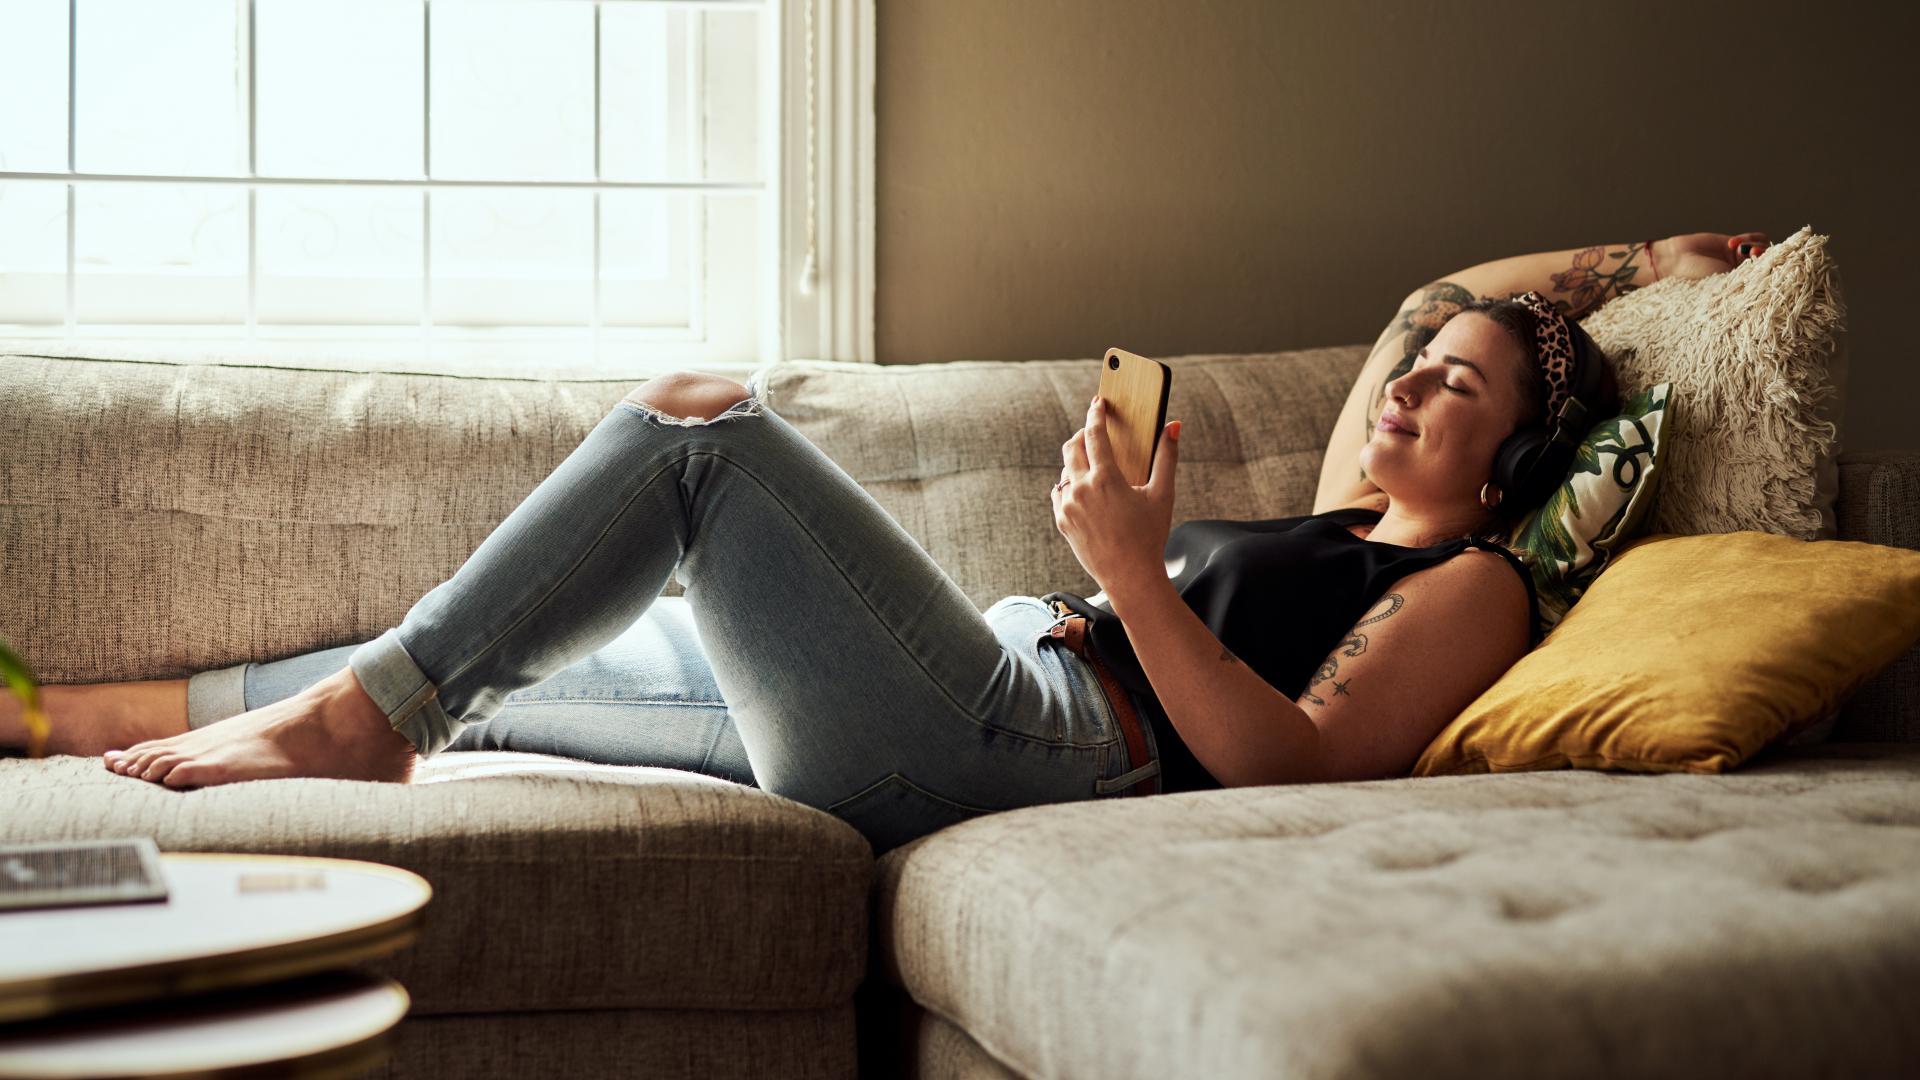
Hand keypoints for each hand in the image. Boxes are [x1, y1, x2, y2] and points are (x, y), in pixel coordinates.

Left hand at [1051, 396, 1180, 594]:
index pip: (1094, 433)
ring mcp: (1068, 506)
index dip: (1096, 413)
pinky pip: (1060, 493)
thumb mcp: (1163, 494)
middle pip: (1071, 446)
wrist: (1130, 577)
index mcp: (1106, 478)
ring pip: (1065, 470)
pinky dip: (1070, 485)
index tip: (1098, 401)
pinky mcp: (1062, 521)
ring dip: (1076, 461)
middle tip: (1094, 431)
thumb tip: (1173, 425)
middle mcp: (1081, 489)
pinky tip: (1084, 489)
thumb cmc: (1150, 535)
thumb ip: (1167, 456)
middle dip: (1082, 433)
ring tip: (1093, 464)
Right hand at [1650, 231, 1768, 281]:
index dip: (1770, 268)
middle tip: (1752, 253)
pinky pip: (1753, 237)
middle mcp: (1744, 273)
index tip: (1762, 264)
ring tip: (1737, 248)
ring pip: (1763, 246)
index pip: (1769, 277)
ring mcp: (1740, 258)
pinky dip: (1746, 238)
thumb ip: (1748, 276)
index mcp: (1744, 288)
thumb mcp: (1725, 281)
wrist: (1675, 261)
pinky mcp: (1735, 245)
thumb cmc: (1696, 278)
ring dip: (1753, 244)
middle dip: (1763, 254)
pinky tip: (1730, 243)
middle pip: (1770, 260)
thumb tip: (1771, 271)